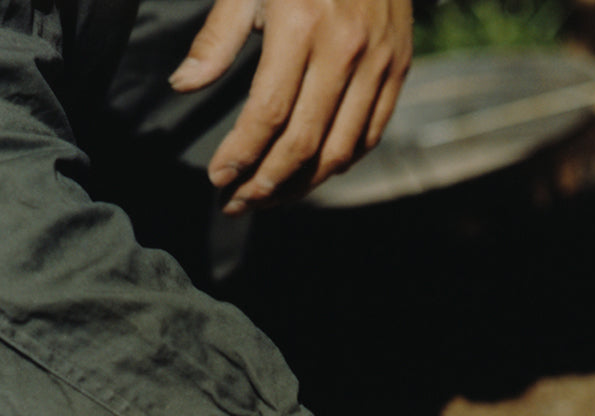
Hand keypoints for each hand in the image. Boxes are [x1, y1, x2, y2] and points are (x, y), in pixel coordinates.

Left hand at [169, 0, 411, 214]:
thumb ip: (217, 36)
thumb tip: (184, 86)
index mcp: (302, 24)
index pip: (269, 113)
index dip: (242, 155)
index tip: (218, 178)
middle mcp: (345, 49)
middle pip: (304, 142)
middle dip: (267, 182)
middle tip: (238, 202)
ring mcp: (379, 62)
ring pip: (340, 150)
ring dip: (303, 184)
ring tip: (272, 197)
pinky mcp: (398, 68)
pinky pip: (369, 134)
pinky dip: (340, 162)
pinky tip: (311, 172)